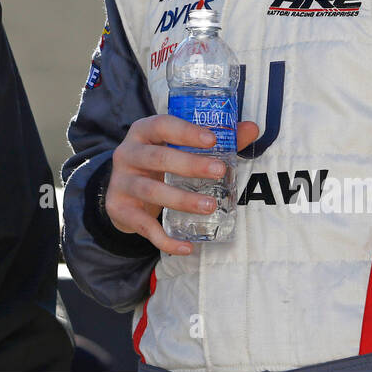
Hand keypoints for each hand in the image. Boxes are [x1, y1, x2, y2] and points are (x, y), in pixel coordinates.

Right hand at [105, 115, 259, 255]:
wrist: (120, 192)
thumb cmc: (157, 163)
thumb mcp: (176, 147)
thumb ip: (214, 139)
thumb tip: (251, 128)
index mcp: (143, 132)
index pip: (162, 125)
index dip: (186, 131)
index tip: (212, 139)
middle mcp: (127, 153)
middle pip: (157, 157)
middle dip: (190, 165)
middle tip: (220, 171)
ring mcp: (121, 182)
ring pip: (151, 191)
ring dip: (182, 200)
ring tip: (210, 206)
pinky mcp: (120, 209)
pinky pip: (144, 226)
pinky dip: (165, 239)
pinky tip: (187, 246)